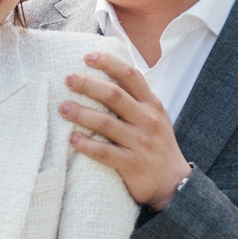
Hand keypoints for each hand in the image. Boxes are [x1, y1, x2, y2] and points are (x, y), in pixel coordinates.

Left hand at [60, 53, 193, 208]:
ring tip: (63, 108)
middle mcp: (147, 120)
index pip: (130, 76)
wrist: (174, 182)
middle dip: (89, 84)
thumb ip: (136, 99)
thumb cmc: (157, 144)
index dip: (109, 63)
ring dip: (81, 113)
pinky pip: (105, 152)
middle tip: (68, 79)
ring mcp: (140, 142)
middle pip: (114, 95)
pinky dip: (87, 144)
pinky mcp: (132, 163)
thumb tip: (106, 76)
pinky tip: (72, 138)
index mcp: (152, 104)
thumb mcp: (155, 116)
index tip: (88, 56)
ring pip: (106, 123)